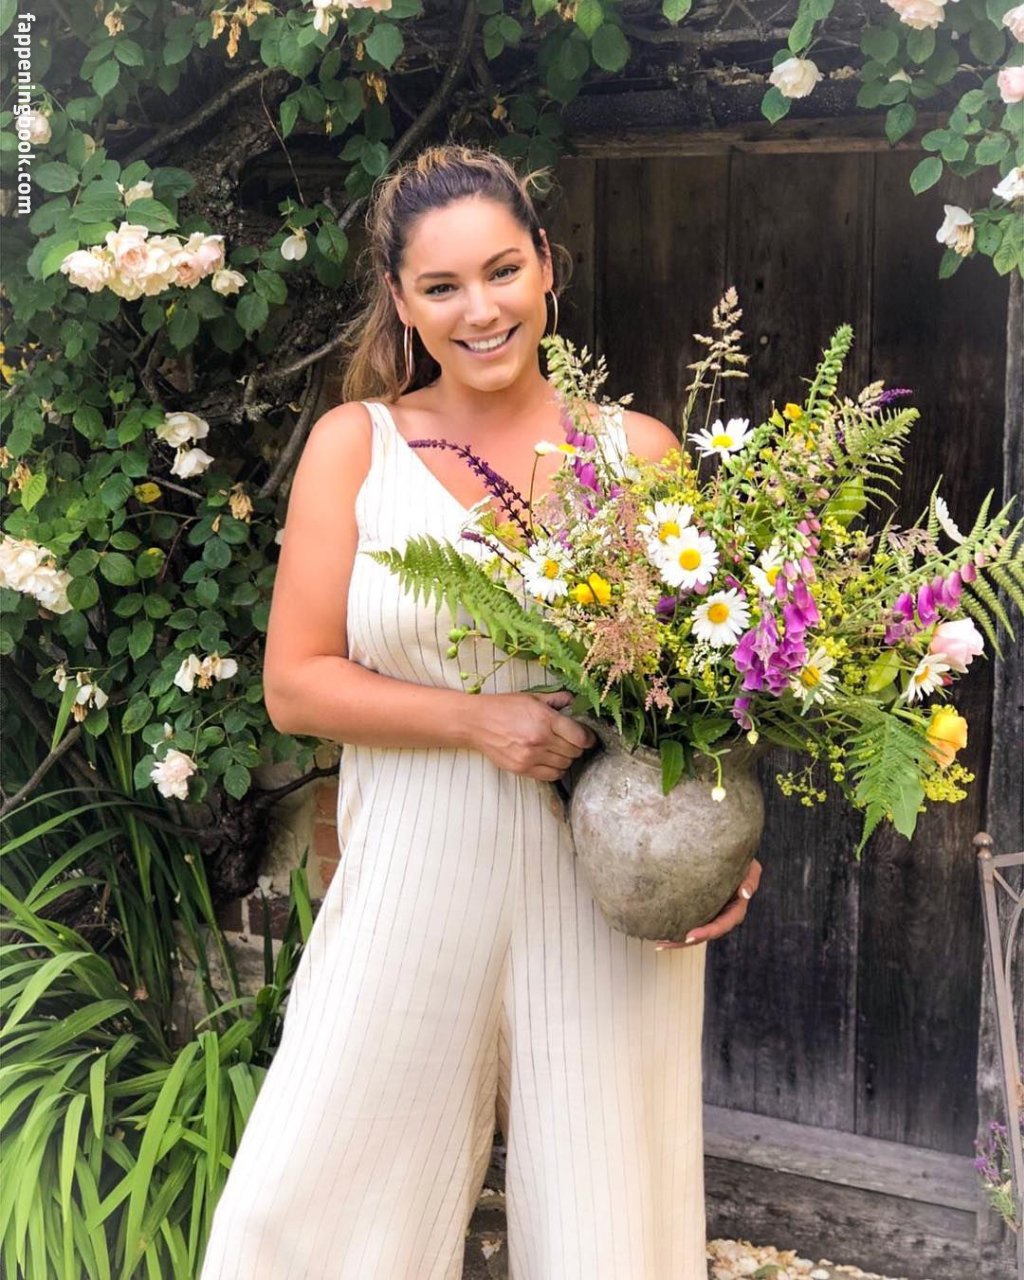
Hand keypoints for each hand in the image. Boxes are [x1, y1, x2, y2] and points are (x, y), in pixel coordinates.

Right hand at [466, 690, 596, 780]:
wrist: (476, 722)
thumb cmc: (503, 707)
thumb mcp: (532, 697)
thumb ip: (556, 699)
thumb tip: (575, 701)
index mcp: (544, 719)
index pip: (580, 737)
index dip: (589, 737)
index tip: (587, 736)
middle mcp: (540, 740)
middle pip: (574, 752)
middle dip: (577, 746)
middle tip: (572, 740)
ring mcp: (531, 757)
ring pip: (565, 764)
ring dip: (567, 758)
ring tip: (559, 749)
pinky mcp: (522, 769)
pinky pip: (552, 775)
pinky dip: (556, 769)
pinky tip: (550, 760)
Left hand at [652, 858, 762, 949]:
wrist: (729, 854)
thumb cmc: (741, 861)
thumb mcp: (751, 869)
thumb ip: (750, 880)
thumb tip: (745, 894)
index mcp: (736, 909)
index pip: (722, 925)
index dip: (707, 932)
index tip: (690, 936)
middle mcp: (723, 916)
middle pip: (704, 934)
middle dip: (685, 941)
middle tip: (664, 944)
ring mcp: (711, 914)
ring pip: (694, 931)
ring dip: (677, 940)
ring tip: (658, 944)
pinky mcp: (700, 909)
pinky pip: (688, 921)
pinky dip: (675, 928)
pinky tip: (659, 934)